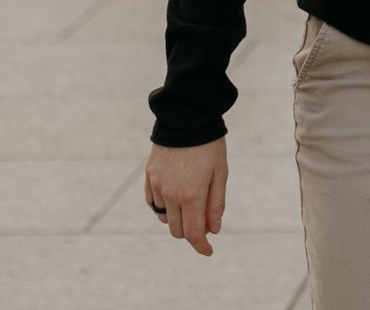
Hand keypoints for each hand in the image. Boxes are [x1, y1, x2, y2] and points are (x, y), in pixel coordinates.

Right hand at [144, 139, 228, 255]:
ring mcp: (157, 186)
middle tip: (206, 220)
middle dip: (192, 231)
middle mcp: (170, 195)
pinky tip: (176, 196)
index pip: (193, 233)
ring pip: (165, 218)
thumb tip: (213, 230)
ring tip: (192, 202)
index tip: (208, 251)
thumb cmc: (210, 146)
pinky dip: (165, 207)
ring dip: (178, 218)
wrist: (186, 118)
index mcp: (191, 195)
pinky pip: (153, 203)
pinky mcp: (149, 177)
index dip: (201, 246)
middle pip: (177, 230)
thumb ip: (216, 204)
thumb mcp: (221, 174)